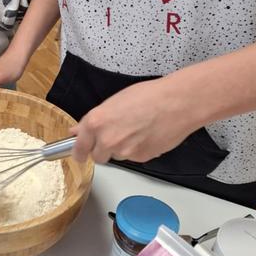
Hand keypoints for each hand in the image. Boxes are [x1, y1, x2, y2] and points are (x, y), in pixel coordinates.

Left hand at [71, 78, 197, 164]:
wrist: (177, 103)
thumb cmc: (148, 96)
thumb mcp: (114, 102)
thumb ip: (94, 120)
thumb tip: (77, 131)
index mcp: (96, 122)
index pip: (78, 147)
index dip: (78, 152)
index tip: (78, 154)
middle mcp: (107, 140)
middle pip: (97, 157)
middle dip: (103, 150)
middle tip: (115, 136)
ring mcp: (124, 152)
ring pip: (117, 156)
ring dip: (122, 148)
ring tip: (137, 130)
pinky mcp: (141, 158)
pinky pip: (134, 158)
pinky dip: (138, 150)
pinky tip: (147, 135)